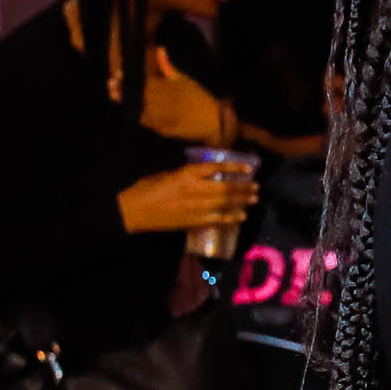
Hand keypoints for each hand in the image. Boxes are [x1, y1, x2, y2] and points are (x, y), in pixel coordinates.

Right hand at [116, 157, 254, 236]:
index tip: (249, 167)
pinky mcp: (193, 222)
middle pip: (225, 188)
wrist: (134, 212)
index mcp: (186, 174)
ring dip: (241, 201)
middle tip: (256, 187)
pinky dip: (231, 217)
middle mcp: (194, 190)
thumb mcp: (167, 173)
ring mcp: (195, 208)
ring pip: (224, 204)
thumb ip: (188, 174)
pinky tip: (242, 216)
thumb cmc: (147, 188)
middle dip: (243, 187)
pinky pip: (217, 219)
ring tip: (254, 198)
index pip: (215, 168)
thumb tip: (205, 174)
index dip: (234, 167)